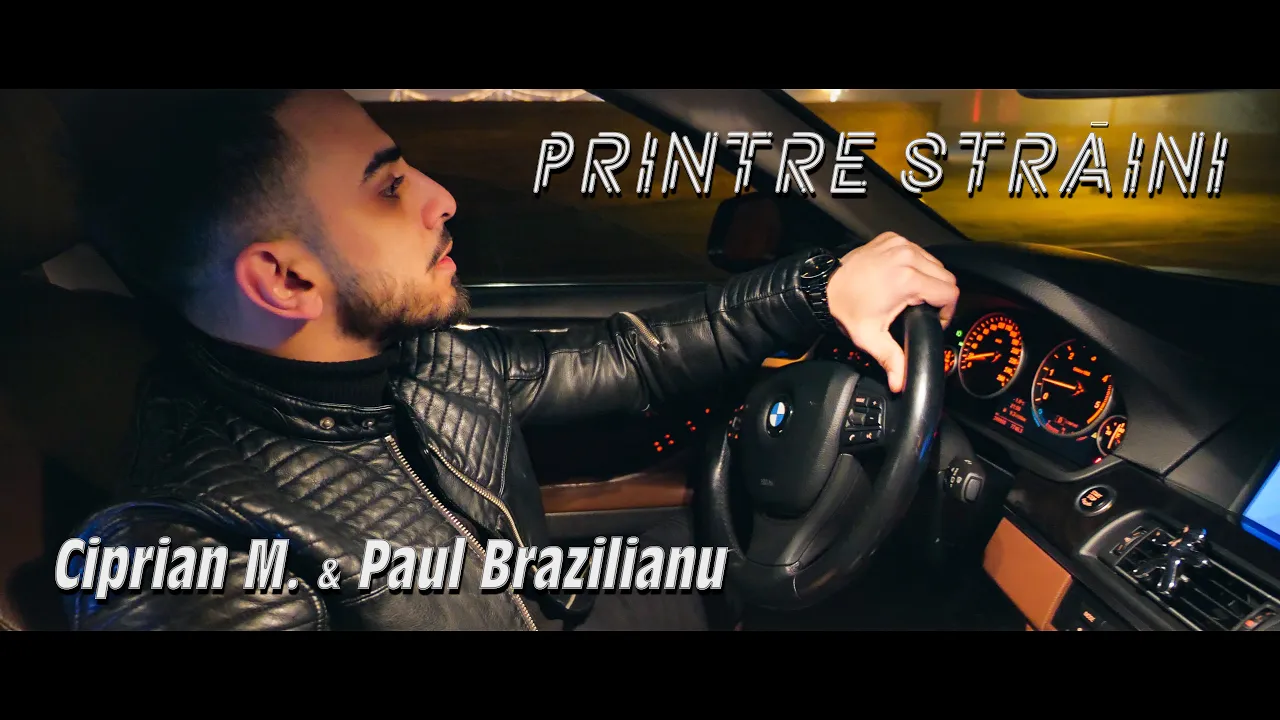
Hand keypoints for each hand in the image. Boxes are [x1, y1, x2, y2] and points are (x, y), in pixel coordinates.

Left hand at [825, 232, 958, 392]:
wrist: (823, 287)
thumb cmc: (845, 309)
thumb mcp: (871, 338)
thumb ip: (892, 360)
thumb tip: (900, 383)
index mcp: (908, 280)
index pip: (950, 293)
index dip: (947, 311)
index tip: (934, 319)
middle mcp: (907, 257)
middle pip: (946, 277)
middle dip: (939, 296)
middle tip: (922, 309)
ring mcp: (899, 244)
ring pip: (935, 262)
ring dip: (929, 278)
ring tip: (912, 295)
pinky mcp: (892, 239)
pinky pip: (918, 251)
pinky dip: (916, 263)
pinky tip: (902, 278)